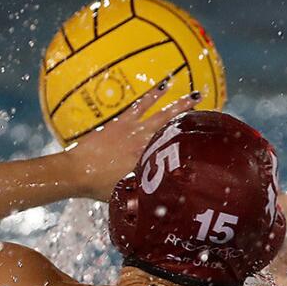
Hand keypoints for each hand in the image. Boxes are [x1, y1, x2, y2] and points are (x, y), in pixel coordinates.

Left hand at [64, 83, 197, 199]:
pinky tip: (164, 85)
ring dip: (180, 106)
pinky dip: (153, 95)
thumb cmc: (99, 188)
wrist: (75, 173)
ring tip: (196, 96)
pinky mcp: (122, 122)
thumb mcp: (128, 195)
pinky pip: (142, 105)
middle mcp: (145, 144)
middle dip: (193, 124)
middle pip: (175, 132)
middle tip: (210, 117)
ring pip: (162, 115)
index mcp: (149, 163)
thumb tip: (166, 199)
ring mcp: (134, 130)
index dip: (194, 150)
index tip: (211, 145)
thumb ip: (147, 194)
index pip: (177, 155)